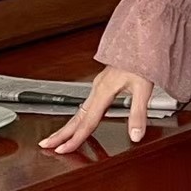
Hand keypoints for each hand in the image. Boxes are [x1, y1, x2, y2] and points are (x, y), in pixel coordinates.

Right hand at [38, 67, 153, 154]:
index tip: (63, 149)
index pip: (87, 121)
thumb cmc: (141, 61)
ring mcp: (98, 87)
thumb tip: (135, 135)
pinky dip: (77, 117)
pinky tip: (77, 122)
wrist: (141, 41)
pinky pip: (85, 105)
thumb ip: (138, 114)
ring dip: (66, 126)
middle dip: (60, 133)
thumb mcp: (144, 89)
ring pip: (78, 111)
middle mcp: (97, 89)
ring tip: (56, 138)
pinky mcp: (101, 85)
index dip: (75, 138)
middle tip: (45, 145)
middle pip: (75, 117)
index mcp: (104, 91)